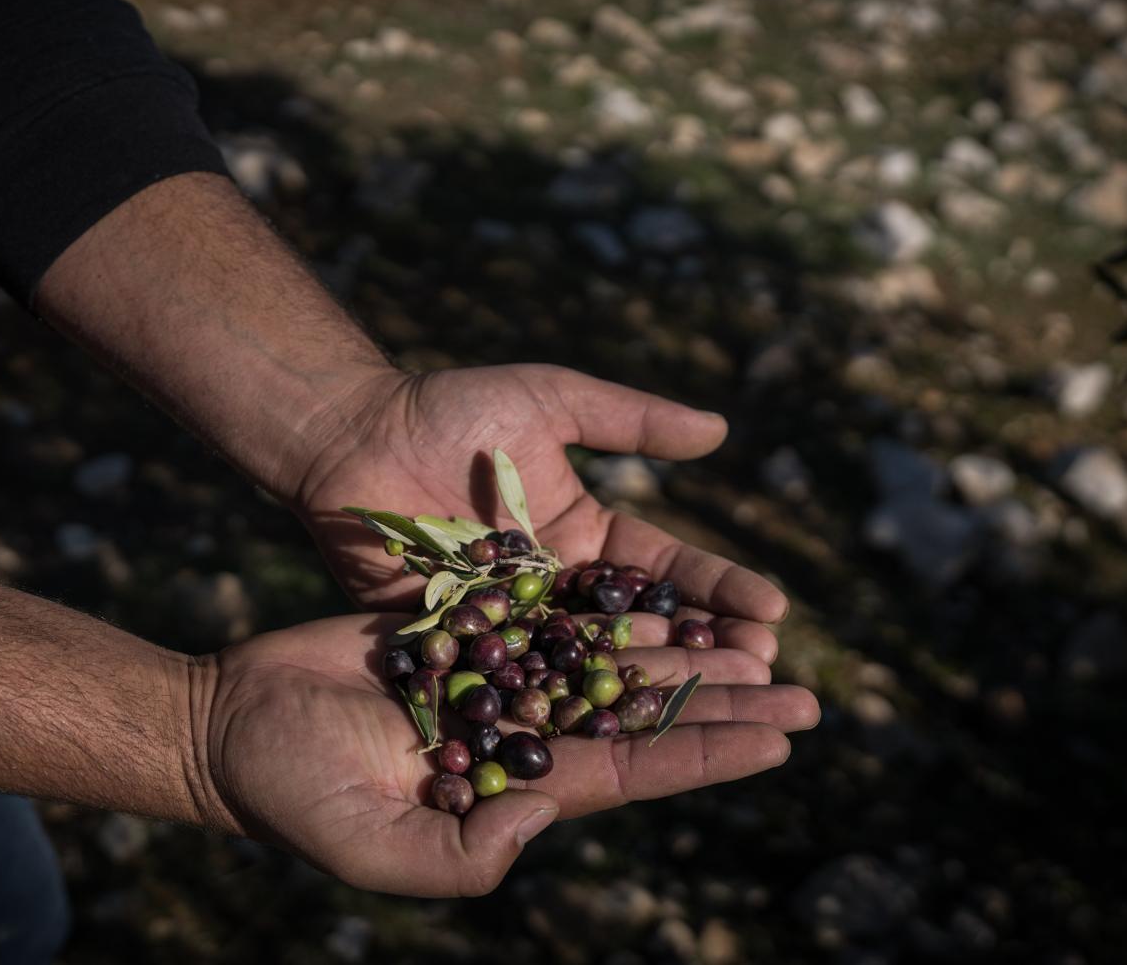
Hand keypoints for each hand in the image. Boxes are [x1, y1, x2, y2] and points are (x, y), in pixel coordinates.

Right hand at [193, 613, 818, 895]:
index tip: (779, 738)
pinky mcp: (465, 628)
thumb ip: (461, 852)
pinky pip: (547, 612)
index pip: (629, 773)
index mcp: (512, 795)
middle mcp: (518, 738)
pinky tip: (657, 585)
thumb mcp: (374, 846)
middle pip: (637, 715)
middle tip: (805, 690)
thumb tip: (543, 820)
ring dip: (677, 648)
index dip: (705, 754)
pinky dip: (602, 602)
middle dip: (718, 704)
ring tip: (755, 634)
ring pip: (603, 659)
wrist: (233, 720)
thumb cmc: (292, 794)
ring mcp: (494, 680)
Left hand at [294, 365, 788, 662]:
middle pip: (640, 627)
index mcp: (583, 532)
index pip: (665, 569)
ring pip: (590, 663)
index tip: (775, 613)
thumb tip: (720, 429)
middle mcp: (556, 586)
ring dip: (650, 687)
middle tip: (766, 679)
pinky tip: (615, 727)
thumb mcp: (549, 399)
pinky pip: (520, 678)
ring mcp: (511, 622)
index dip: (719, 590)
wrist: (351, 437)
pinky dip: (565, 702)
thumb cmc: (445, 410)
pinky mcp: (463, 646)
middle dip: (704, 652)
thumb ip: (628, 420)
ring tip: (714, 711)